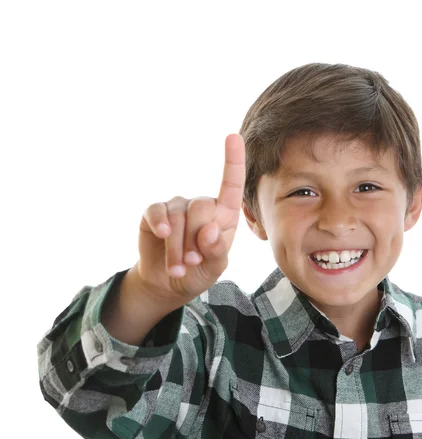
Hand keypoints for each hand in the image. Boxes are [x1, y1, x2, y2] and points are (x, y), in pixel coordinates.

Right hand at [133, 134, 245, 304]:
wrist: (168, 284)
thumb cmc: (198, 272)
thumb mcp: (215, 268)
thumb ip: (217, 251)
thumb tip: (209, 230)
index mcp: (223, 215)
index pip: (231, 185)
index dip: (233, 161)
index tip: (233, 136)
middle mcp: (201, 205)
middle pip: (201, 208)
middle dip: (196, 239)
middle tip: (192, 262)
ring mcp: (177, 207)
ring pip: (177, 218)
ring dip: (177, 247)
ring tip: (178, 268)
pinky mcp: (154, 213)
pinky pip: (156, 212)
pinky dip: (159, 225)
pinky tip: (161, 235)